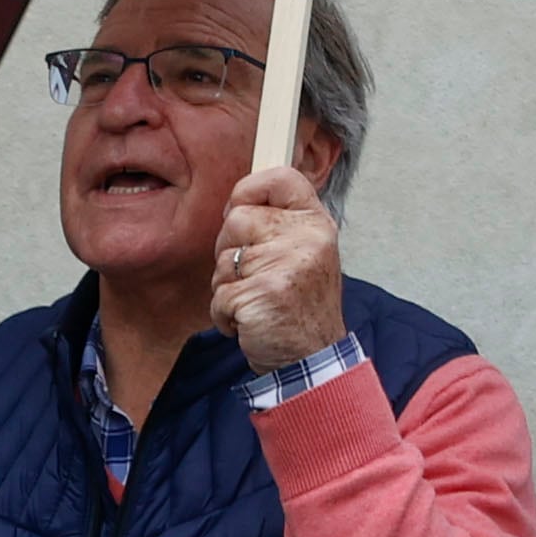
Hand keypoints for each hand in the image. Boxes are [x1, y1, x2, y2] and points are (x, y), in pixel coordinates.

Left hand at [213, 165, 348, 369]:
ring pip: (223, 258)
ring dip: (228, 286)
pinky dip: (225, 314)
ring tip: (256, 302)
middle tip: (255, 277)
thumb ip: (279, 226)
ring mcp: (286, 265)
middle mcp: (306, 239)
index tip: (240, 207)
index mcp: (316, 224)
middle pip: (238, 218)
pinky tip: (249, 322)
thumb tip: (236, 204)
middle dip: (231, 251)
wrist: (311, 358)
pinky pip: (219, 294)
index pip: (281, 178)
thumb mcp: (305, 254)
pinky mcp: (262, 294)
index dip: (251, 188)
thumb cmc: (300, 307)